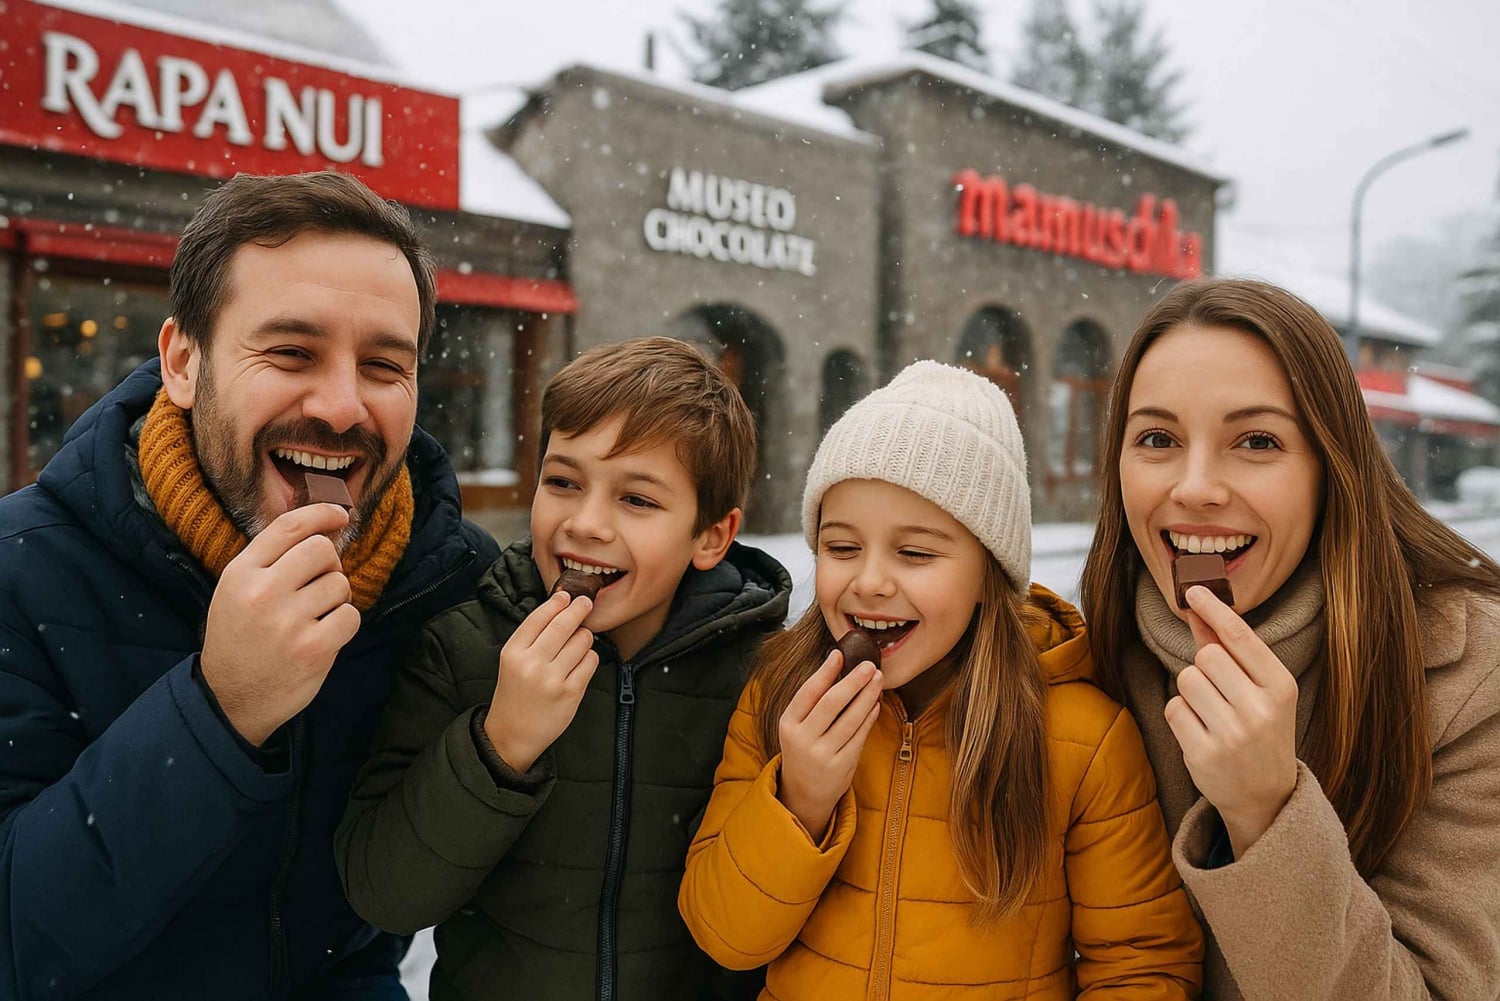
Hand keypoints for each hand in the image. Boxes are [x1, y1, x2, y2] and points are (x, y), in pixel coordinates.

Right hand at [201, 503, 359, 746]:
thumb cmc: (240, 639)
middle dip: (329, 565)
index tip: (340, 515)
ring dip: (336, 598)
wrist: (229, 699)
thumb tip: (324, 528)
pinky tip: (323, 634)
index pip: (288, 527)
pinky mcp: (313, 648)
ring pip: (340, 583)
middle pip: (321, 551)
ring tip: (315, 616)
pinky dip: (344, 623)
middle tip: (318, 585)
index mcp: (240, 574)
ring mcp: (288, 622)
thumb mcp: (237, 591)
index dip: (321, 514)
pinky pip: (351, 616)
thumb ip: (271, 560)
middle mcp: (262, 593)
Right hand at [484, 591, 598, 772]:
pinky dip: (589, 657)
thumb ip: (532, 637)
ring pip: (581, 640)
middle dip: (578, 609)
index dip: (557, 603)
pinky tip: (581, 661)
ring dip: (584, 637)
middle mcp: (532, 663)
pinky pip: (590, 661)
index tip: (567, 596)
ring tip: (578, 642)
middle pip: (563, 624)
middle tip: (585, 603)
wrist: (512, 733)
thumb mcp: (512, 661)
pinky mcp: (571, 693)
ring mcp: (552, 679)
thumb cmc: (515, 693)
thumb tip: (561, 609)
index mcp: (513, 652)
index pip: (539, 617)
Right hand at [776, 650, 882, 841]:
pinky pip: (859, 736)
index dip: (825, 671)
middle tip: (869, 665)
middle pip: (831, 703)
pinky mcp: (841, 766)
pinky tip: (876, 704)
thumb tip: (836, 665)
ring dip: (867, 696)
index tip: (839, 654)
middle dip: (853, 681)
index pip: (808, 692)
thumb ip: (812, 702)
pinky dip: (869, 718)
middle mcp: (803, 739)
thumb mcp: (797, 726)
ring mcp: (822, 755)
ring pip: (850, 719)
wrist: (803, 792)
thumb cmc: (803, 748)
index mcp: (788, 724)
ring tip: (877, 679)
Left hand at [1164, 584, 1299, 857]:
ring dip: (1191, 692)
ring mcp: (1232, 734)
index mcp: (1281, 687)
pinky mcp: (1203, 754)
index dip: (1214, 610)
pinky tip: (1202, 732)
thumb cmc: (1260, 729)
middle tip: (1219, 692)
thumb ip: (1227, 648)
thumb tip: (1198, 605)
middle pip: (1207, 657)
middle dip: (1204, 668)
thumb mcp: (1259, 689)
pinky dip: (1181, 716)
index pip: (1240, 638)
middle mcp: (1260, 710)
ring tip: (1212, 714)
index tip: (1193, 590)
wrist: (1266, 795)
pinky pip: (1173, 709)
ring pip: (1186, 680)